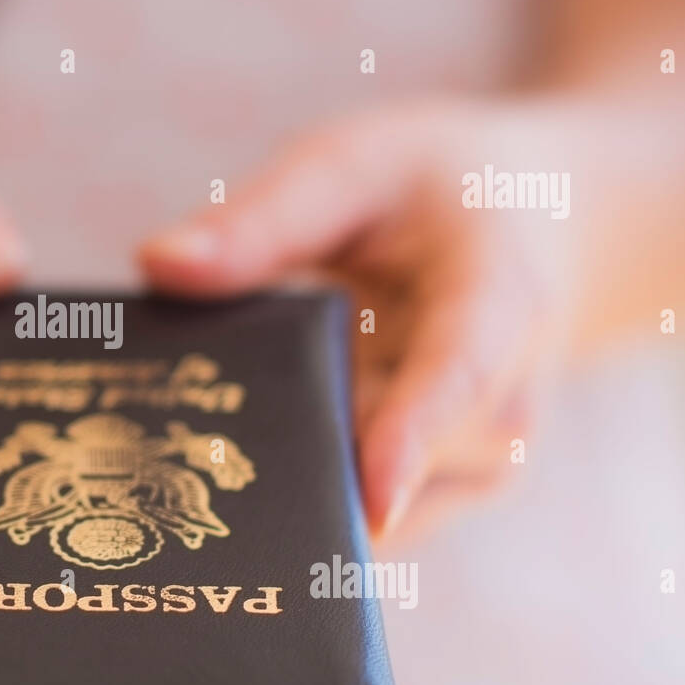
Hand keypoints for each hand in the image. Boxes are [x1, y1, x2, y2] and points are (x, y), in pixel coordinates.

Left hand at [139, 99, 577, 542]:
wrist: (527, 230)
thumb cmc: (432, 191)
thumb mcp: (353, 169)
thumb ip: (265, 219)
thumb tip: (157, 263)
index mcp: (500, 306)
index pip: (461, 380)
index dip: (414, 440)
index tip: (374, 502)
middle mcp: (499, 408)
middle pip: (389, 463)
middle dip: (285, 465)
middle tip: (168, 462)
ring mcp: (468, 465)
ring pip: (360, 506)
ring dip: (275, 482)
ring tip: (181, 456)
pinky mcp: (429, 492)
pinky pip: (351, 515)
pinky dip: (286, 490)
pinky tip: (221, 457)